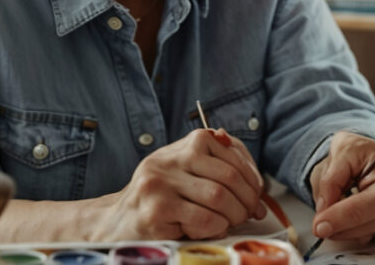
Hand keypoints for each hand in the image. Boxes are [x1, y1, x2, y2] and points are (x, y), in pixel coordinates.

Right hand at [88, 128, 266, 240]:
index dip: (252, 176)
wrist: (116, 222)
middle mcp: (171, 159)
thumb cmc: (158, 199)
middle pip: (228, 176)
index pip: (232, 153)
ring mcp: (161, 183)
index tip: (258, 194)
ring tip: (232, 222)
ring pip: (218, 196)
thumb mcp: (186, 173)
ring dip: (234, 215)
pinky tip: (212, 229)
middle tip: (251, 213)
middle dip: (247, 199)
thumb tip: (256, 184)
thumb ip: (217, 168)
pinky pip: (204, 219)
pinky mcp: (156, 210)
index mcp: (185, 145)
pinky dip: (217, 227)